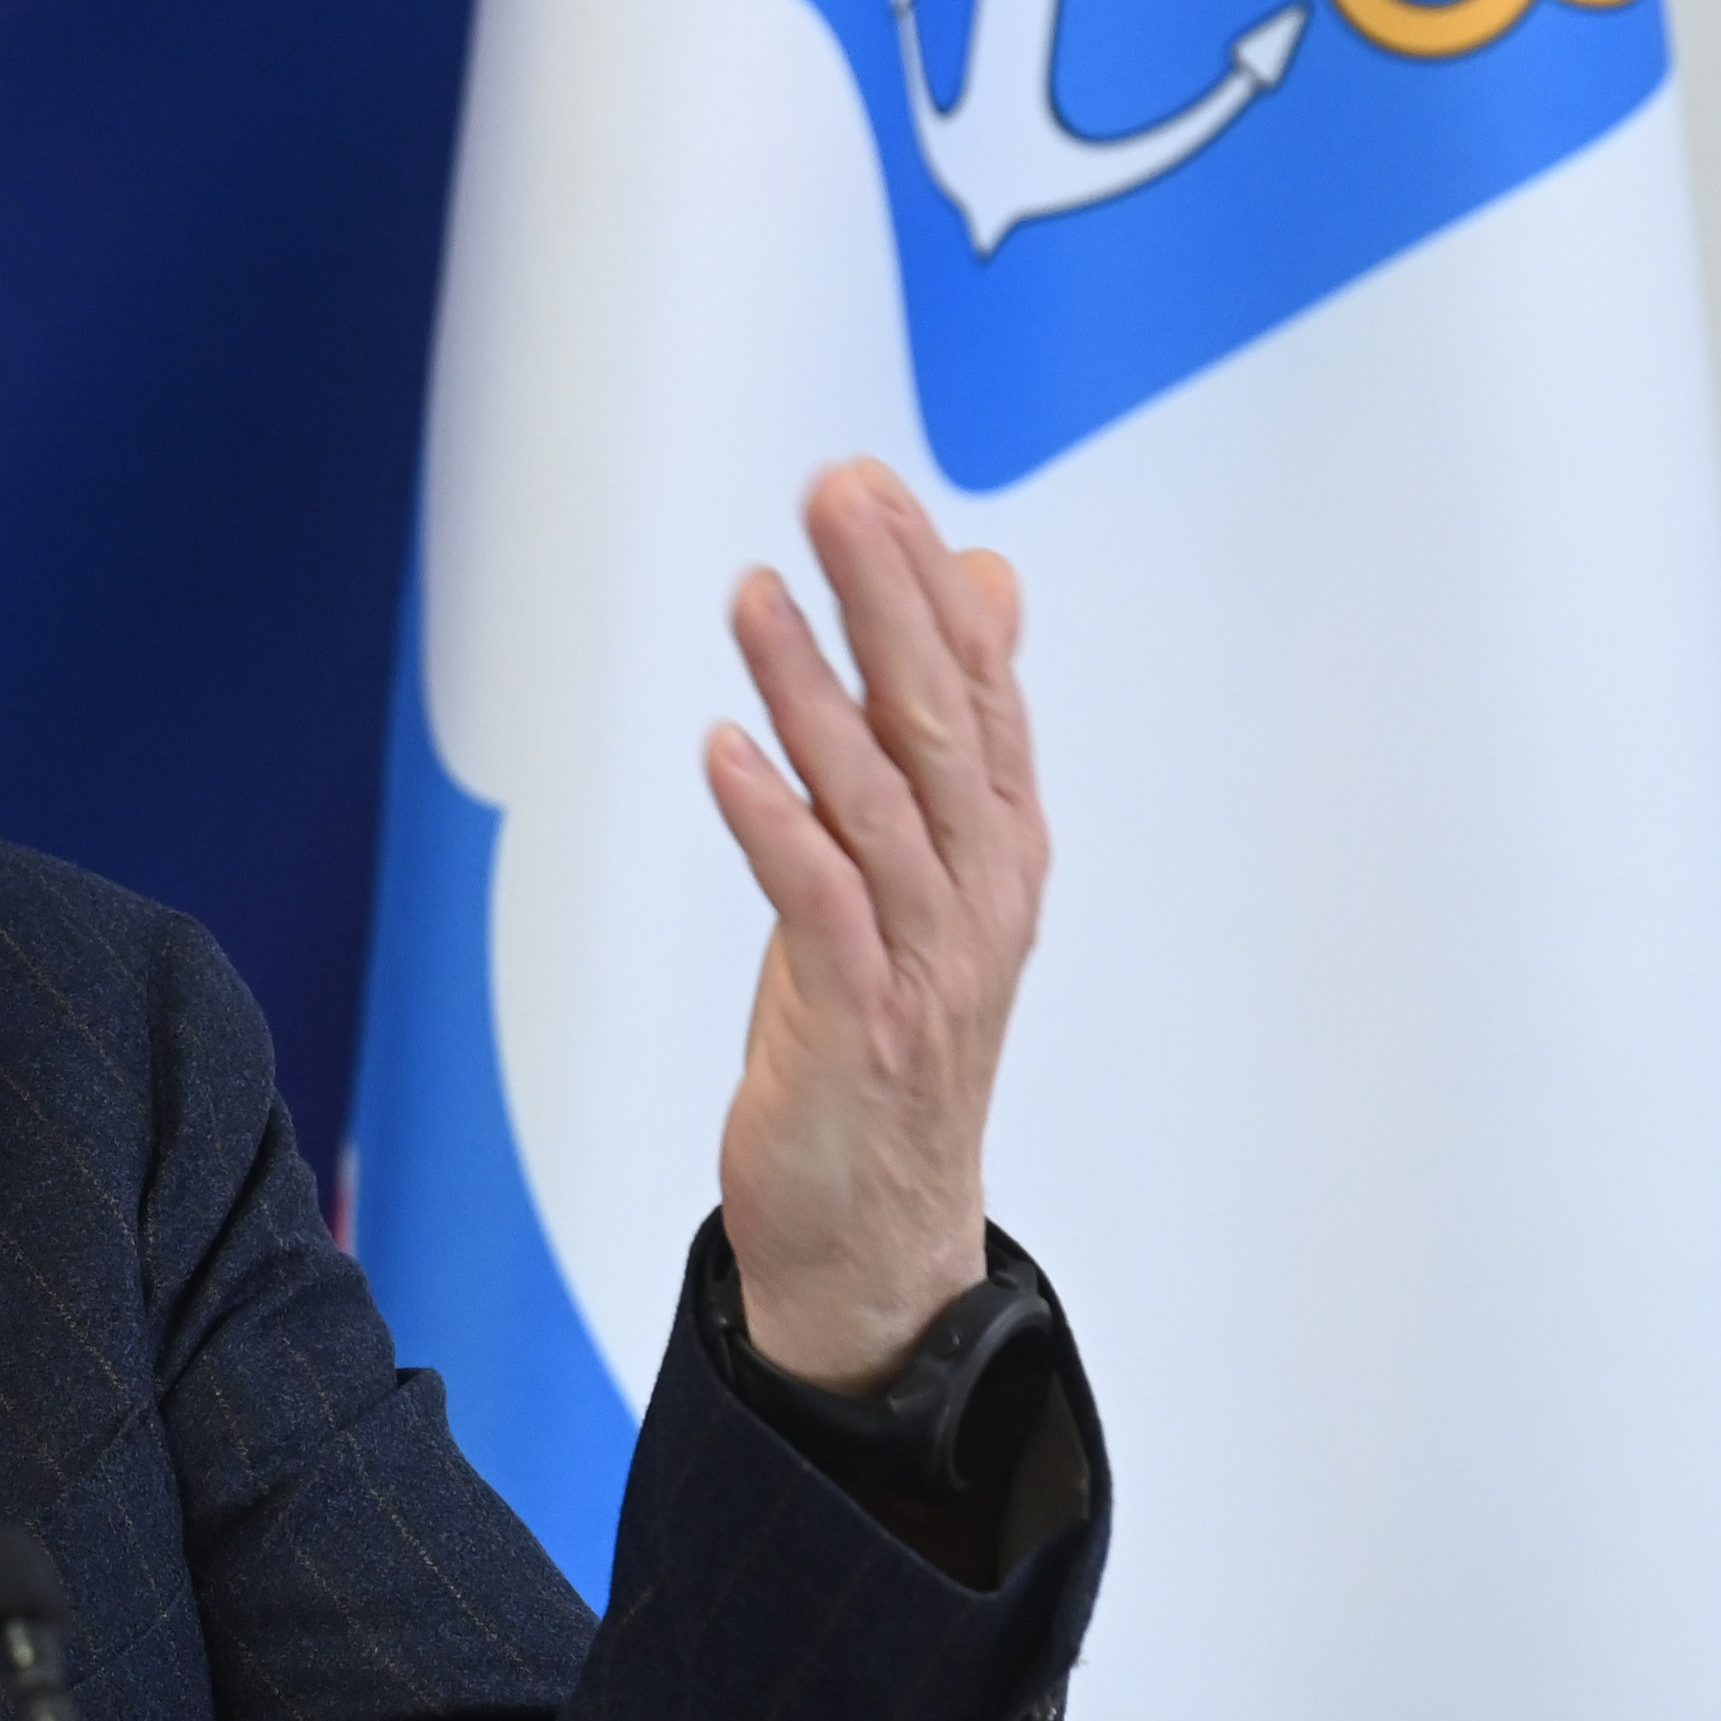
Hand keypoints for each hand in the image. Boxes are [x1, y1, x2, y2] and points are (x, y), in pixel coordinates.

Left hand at [704, 458, 1049, 1391]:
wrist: (876, 1232)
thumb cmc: (886, 1037)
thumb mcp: (924, 871)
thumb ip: (949, 727)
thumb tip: (984, 583)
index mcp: (996, 847)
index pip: (973, 689)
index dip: (927, 585)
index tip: (873, 487)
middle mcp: (976, 890)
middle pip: (940, 721)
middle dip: (890, 601)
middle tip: (842, 494)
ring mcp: (923, 957)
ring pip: (878, 799)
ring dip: (816, 691)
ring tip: (760, 596)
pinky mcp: (858, 1019)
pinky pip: (818, 903)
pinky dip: (774, 821)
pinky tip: (725, 750)